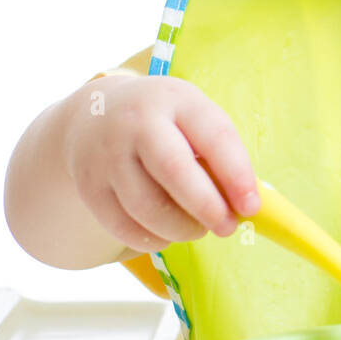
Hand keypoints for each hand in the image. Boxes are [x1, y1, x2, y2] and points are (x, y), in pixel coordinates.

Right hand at [63, 73, 260, 252]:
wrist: (96, 114)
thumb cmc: (166, 122)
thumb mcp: (194, 118)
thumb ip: (219, 153)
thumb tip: (244, 205)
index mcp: (177, 99)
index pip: (213, 137)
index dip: (236, 176)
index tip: (252, 207)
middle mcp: (137, 122)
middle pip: (175, 171)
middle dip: (208, 207)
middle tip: (227, 227)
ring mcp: (107, 154)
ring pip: (147, 206)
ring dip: (181, 228)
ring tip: (197, 229)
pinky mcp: (89, 186)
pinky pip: (123, 226)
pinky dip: (152, 239)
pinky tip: (166, 234)